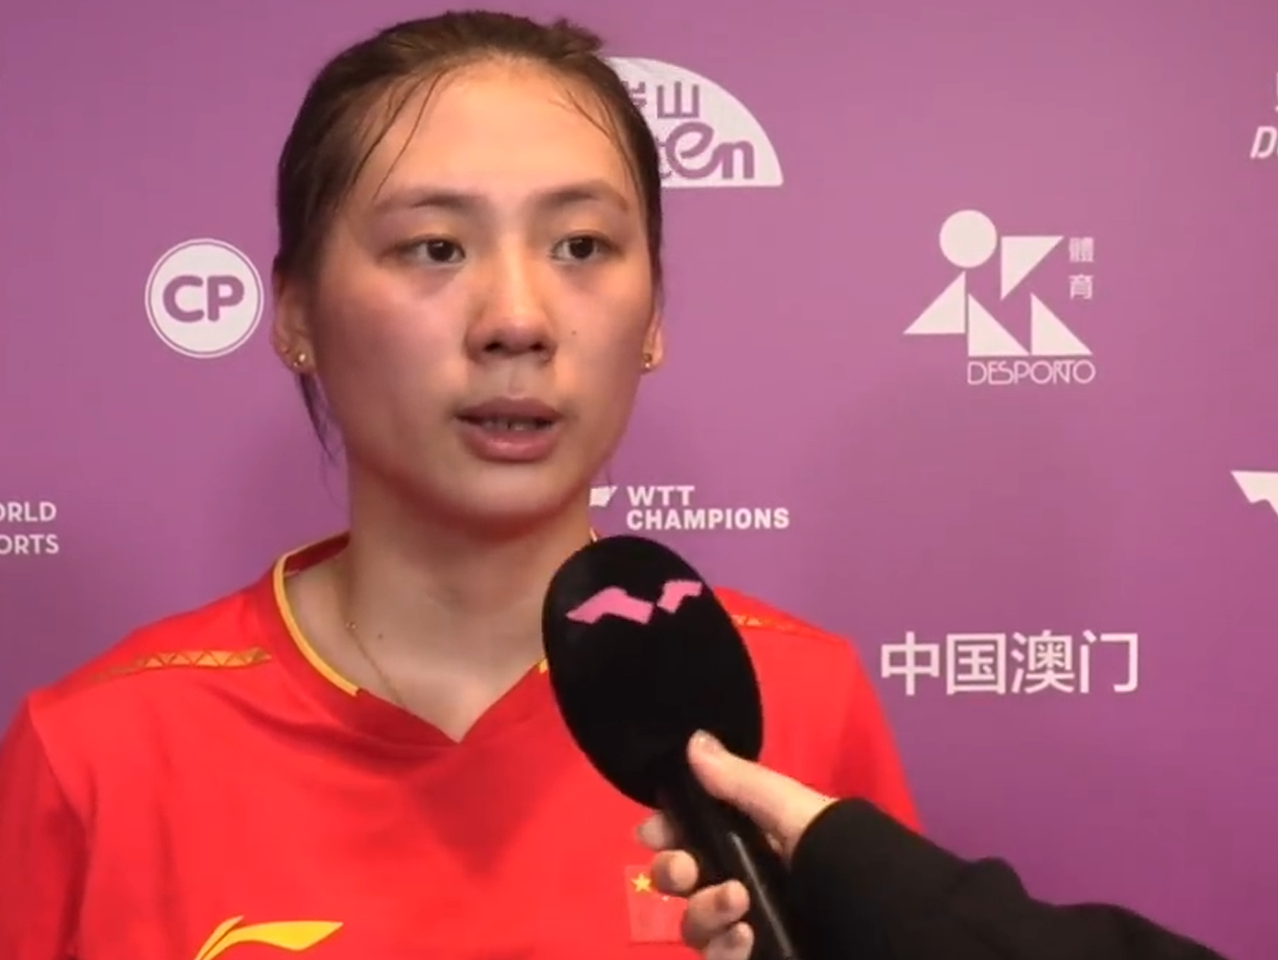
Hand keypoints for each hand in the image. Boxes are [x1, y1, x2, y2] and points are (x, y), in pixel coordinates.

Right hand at [634, 731, 834, 959]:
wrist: (879, 918)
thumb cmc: (839, 854)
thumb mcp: (792, 809)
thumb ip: (741, 782)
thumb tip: (692, 741)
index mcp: (751, 841)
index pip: (692, 834)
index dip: (666, 832)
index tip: (651, 830)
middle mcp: (743, 882)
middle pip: (682, 882)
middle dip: (672, 871)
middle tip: (687, 870)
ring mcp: (747, 926)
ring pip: (694, 925)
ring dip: (704, 912)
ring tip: (737, 904)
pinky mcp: (754, 958)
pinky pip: (718, 959)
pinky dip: (723, 950)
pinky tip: (744, 938)